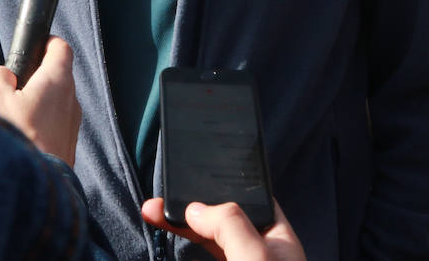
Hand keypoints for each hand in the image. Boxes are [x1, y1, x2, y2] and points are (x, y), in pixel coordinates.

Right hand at [0, 37, 79, 165]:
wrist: (30, 187)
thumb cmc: (15, 137)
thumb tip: (4, 76)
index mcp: (58, 80)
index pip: (61, 48)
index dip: (46, 43)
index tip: (33, 47)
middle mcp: (71, 101)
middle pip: (56, 77)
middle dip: (34, 79)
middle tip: (10, 89)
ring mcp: (72, 126)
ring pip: (54, 105)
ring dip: (35, 106)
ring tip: (10, 120)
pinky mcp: (67, 149)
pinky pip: (53, 128)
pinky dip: (39, 127)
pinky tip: (19, 139)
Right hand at [141, 198, 304, 260]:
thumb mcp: (255, 255)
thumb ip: (229, 225)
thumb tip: (197, 208)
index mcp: (277, 237)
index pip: (251, 198)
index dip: (224, 184)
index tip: (192, 175)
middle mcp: (257, 252)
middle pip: (221, 218)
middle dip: (189, 205)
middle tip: (156, 203)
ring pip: (206, 241)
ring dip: (178, 226)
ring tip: (151, 215)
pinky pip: (201, 259)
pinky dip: (182, 250)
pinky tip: (169, 238)